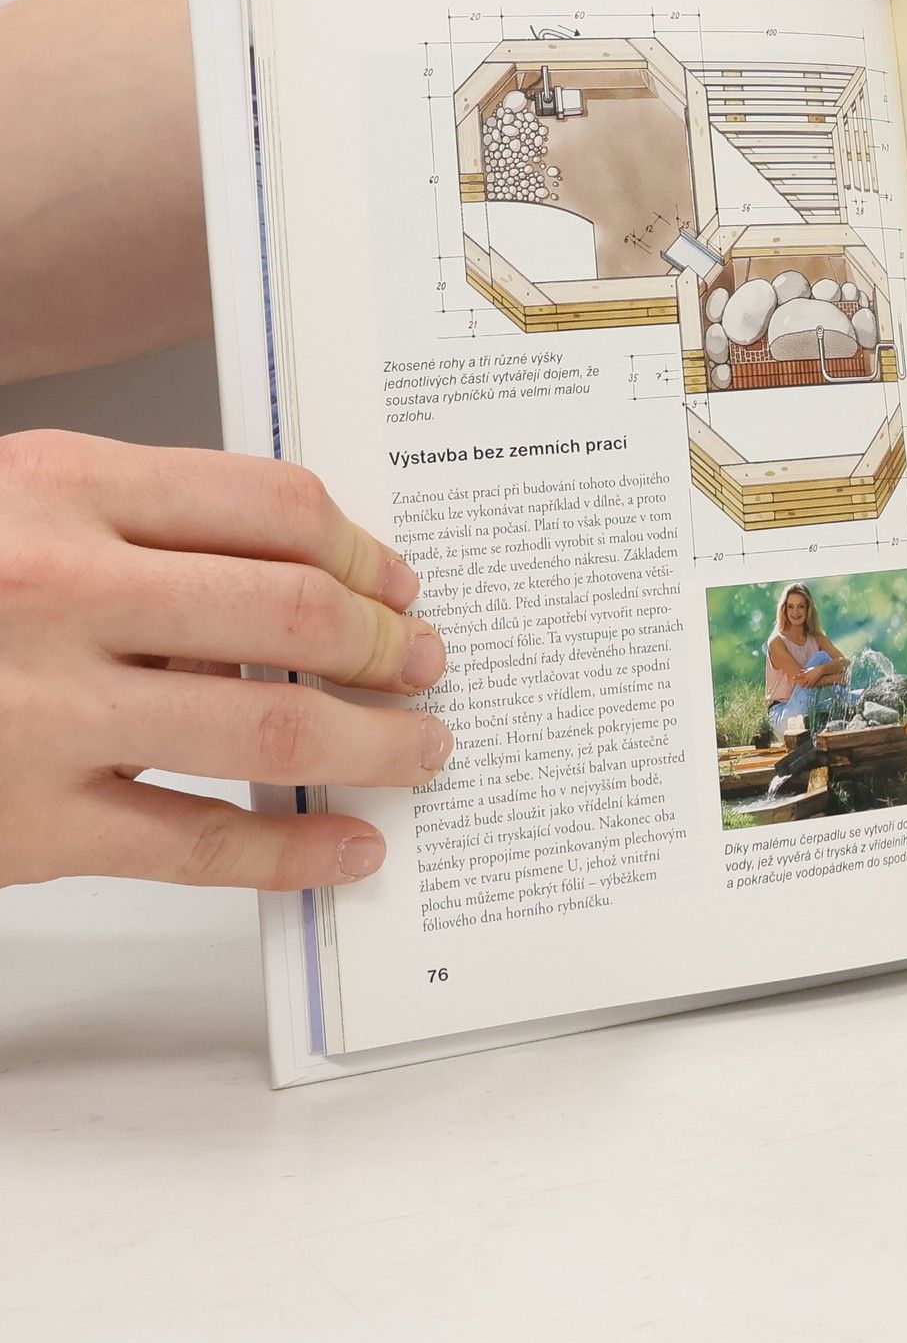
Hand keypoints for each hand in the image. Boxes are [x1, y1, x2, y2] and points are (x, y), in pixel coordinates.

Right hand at [0, 431, 447, 890]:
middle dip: (390, 645)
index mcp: (63, 489)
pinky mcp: (29, 826)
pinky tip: (350, 848)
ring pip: (273, 728)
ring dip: (376, 743)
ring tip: (420, 750)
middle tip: (429, 664)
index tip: (401, 584)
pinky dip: (296, 852)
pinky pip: (201, 844)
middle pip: (296, 612)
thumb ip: (146, 527)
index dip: (366, 550)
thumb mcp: (19, 506)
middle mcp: (59, 592)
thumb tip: (306, 582)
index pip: (274, 507)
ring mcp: (43, 713)